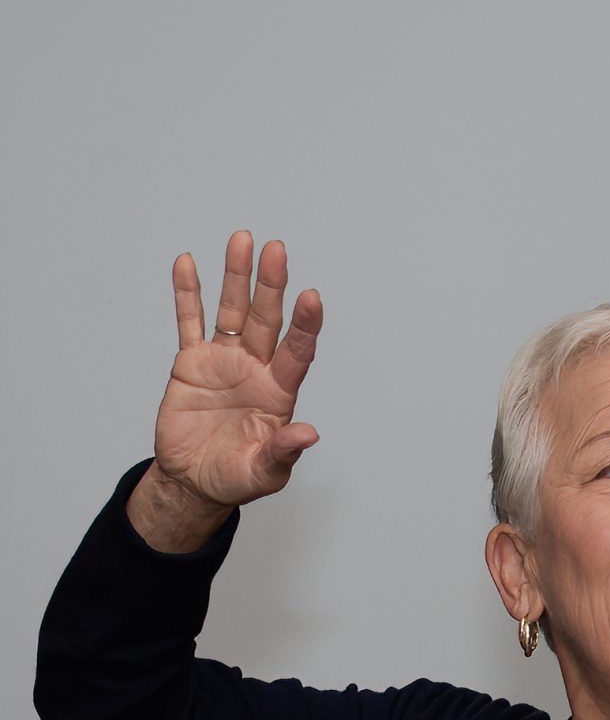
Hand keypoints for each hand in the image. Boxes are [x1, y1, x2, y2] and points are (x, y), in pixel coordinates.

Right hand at [130, 232, 323, 550]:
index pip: (298, 350)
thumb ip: (284, 451)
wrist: (194, 480)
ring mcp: (224, 361)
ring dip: (236, 277)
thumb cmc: (237, 477)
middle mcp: (256, 367)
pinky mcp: (191, 362)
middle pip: (267, 319)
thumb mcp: (264, 472)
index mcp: (280, 391)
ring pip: (232, 311)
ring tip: (242, 239)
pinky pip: (190, 322)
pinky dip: (188, 294)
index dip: (306, 325)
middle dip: (271, 285)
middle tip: (276, 249)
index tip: (312, 296)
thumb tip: (309, 434)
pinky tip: (188, 263)